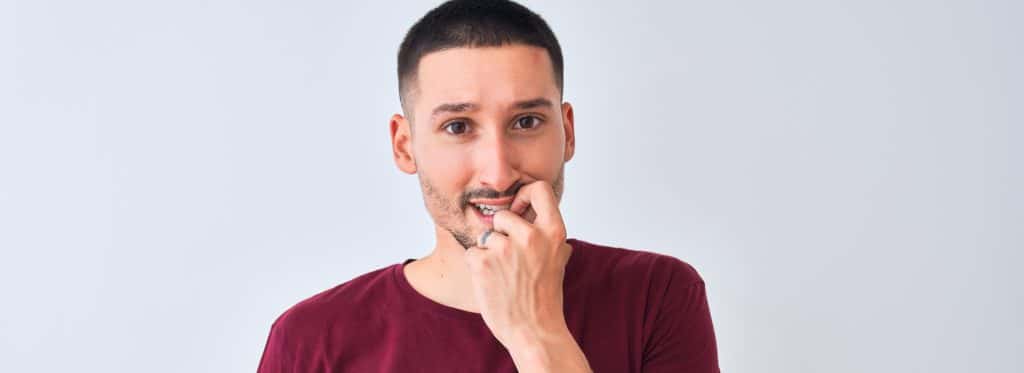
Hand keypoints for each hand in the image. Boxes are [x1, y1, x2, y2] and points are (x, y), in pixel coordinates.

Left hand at [463, 180, 572, 350]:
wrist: (533, 331)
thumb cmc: (544, 298)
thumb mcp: (557, 260)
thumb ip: (548, 235)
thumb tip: (537, 211)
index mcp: (553, 232)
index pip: (539, 189)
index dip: (524, 195)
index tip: (519, 211)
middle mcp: (530, 236)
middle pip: (503, 214)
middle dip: (500, 233)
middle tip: (509, 260)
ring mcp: (505, 249)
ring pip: (485, 236)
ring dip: (488, 253)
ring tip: (503, 276)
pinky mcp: (482, 262)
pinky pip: (472, 253)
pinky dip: (477, 267)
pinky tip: (492, 283)